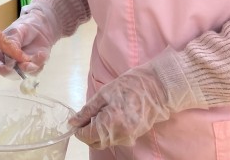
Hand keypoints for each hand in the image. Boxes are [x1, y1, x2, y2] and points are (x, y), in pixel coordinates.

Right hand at [0, 4, 59, 76]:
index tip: (11, 64)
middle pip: (9, 73)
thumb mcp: (17, 32)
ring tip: (39, 55)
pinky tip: (42, 54)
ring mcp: (21, 65)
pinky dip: (39, 64)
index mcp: (0, 52)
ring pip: (23, 74)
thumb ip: (12, 43)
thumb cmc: (24, 26)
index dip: (1, 67)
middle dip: (18, 70)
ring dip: (31, 67)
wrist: (41, 26)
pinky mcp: (32, 66)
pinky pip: (35, 71)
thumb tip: (10, 56)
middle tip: (27, 62)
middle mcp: (8, 61)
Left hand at [70, 48, 205, 148]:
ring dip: (97, 131)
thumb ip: (87, 111)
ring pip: (105, 141)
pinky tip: (110, 116)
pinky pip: (115, 138)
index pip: (87, 136)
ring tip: (101, 112)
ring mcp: (129, 138)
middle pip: (95, 142)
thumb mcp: (103, 94)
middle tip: (87, 115)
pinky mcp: (134, 136)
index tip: (76, 120)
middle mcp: (120, 136)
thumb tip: (73, 122)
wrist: (156, 88)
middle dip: (87, 131)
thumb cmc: (128, 87)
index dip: (78, 129)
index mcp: (110, 124)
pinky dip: (108, 131)